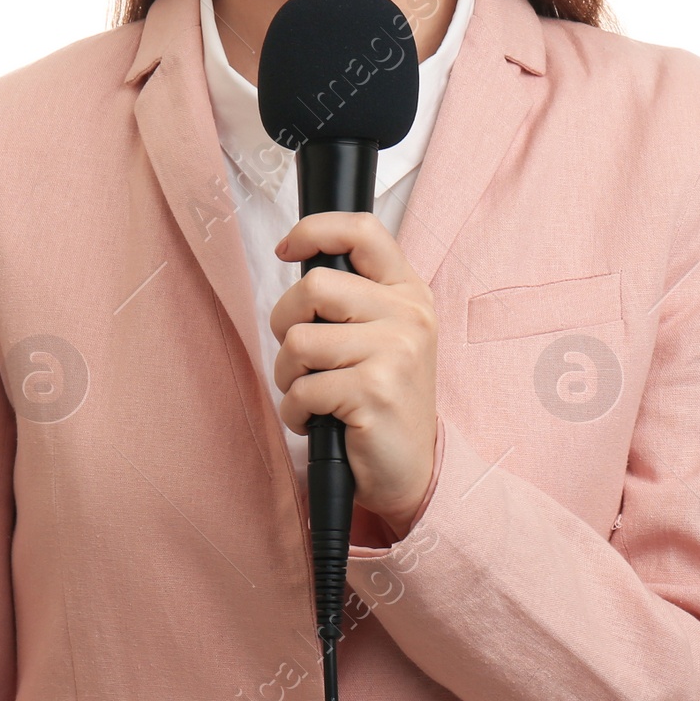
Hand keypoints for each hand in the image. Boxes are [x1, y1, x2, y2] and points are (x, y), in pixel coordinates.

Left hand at [270, 211, 437, 539]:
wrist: (414, 470)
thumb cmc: (384, 399)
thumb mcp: (385, 335)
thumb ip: (354, 296)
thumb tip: (296, 259)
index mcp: (408, 292)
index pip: (363, 231)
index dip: (314, 230)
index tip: (286, 250)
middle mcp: (409, 315)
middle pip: (314, 286)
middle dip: (285, 323)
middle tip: (299, 355)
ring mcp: (395, 353)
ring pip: (299, 341)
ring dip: (287, 375)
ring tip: (310, 393)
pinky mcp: (375, 393)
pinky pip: (302, 389)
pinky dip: (294, 411)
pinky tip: (316, 421)